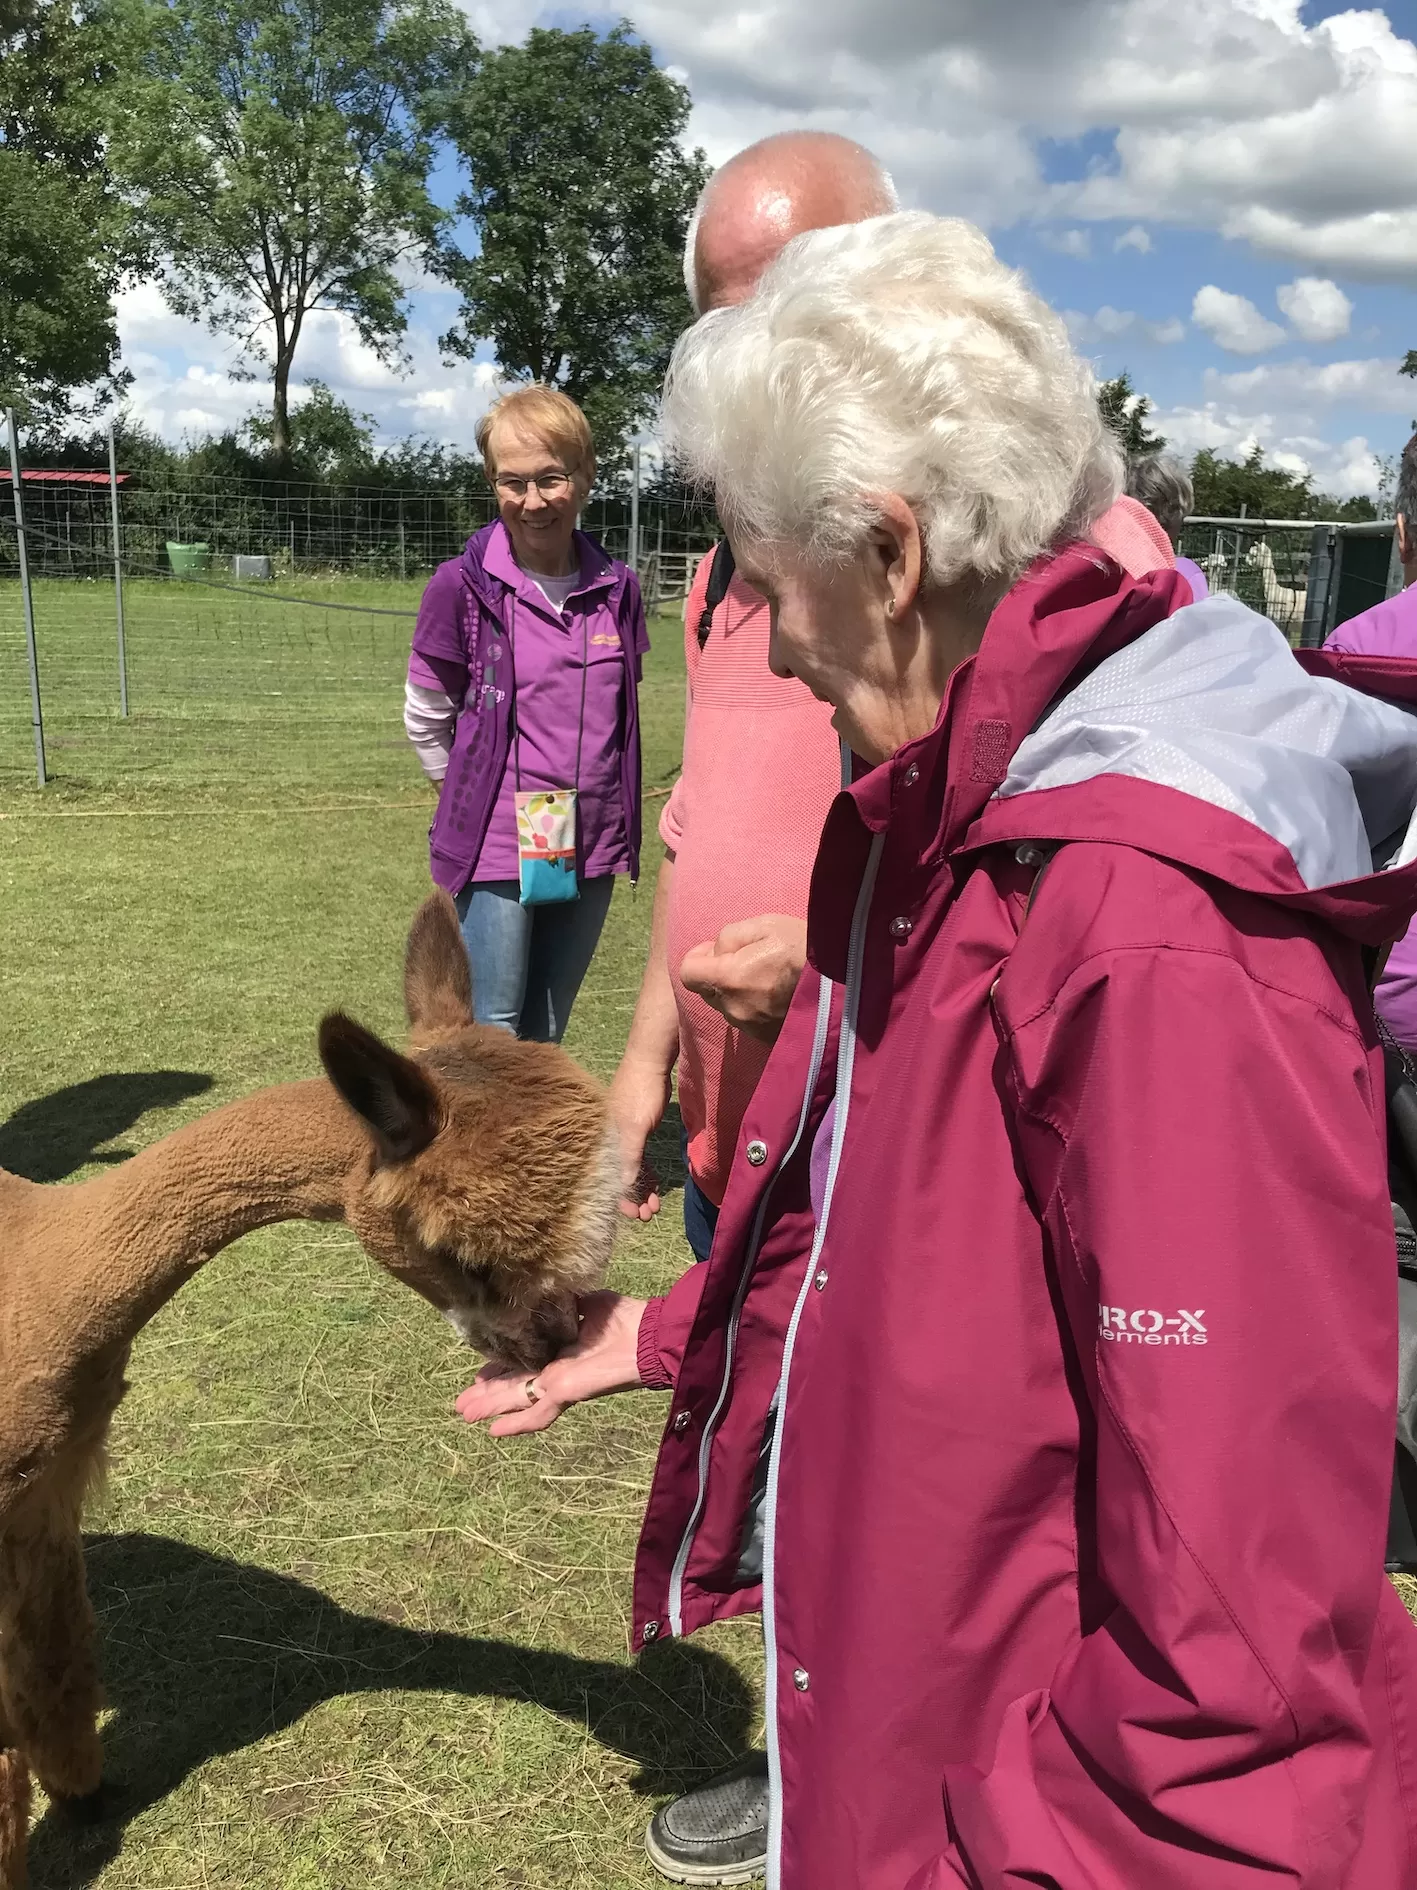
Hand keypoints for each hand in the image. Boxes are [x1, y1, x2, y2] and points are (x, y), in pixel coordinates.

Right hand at [454, 1292, 646, 1437]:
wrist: (647, 1336)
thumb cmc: (622, 1317)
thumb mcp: (582, 1304)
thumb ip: (558, 1307)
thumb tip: (533, 1298)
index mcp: (559, 1351)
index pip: (521, 1363)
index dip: (499, 1368)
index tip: (479, 1372)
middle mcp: (556, 1371)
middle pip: (513, 1386)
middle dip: (486, 1394)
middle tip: (460, 1404)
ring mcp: (559, 1385)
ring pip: (517, 1401)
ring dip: (490, 1407)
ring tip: (464, 1414)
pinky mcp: (565, 1394)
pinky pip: (537, 1414)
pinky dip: (515, 1424)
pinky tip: (493, 1431)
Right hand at [607, 1055, 670, 1219]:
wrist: (649, 1060)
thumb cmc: (641, 1091)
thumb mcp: (636, 1127)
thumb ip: (629, 1156)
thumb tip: (623, 1186)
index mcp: (606, 1141)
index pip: (609, 1178)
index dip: (621, 1198)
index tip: (636, 1214)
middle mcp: (611, 1141)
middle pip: (619, 1178)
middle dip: (633, 1198)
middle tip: (649, 1214)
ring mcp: (625, 1136)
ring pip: (630, 1171)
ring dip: (641, 1189)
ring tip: (654, 1206)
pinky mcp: (637, 1131)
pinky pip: (639, 1160)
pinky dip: (646, 1174)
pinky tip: (654, 1186)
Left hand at [680, 914, 806, 1043]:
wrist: (848, 983)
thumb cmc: (806, 947)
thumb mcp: (765, 924)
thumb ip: (729, 936)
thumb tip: (714, 953)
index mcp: (730, 978)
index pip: (688, 973)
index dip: (698, 957)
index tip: (717, 950)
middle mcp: (736, 1009)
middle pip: (708, 991)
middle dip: (720, 974)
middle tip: (749, 959)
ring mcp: (752, 1029)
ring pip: (729, 1007)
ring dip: (739, 992)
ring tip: (770, 978)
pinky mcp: (768, 1040)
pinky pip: (749, 1021)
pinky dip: (757, 1008)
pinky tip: (780, 995)